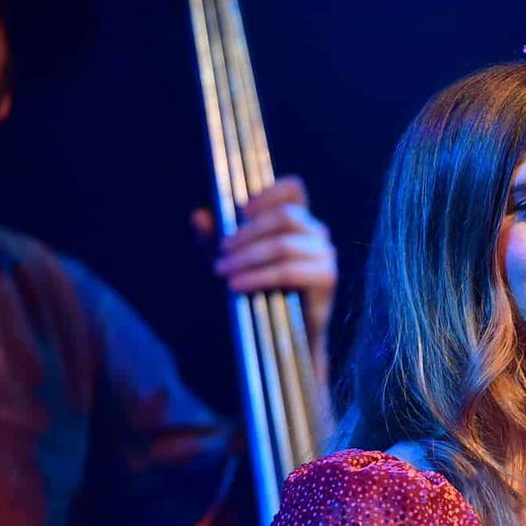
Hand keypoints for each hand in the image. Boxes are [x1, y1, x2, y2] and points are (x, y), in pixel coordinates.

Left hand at [200, 174, 337, 351]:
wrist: (282, 336)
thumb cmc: (258, 292)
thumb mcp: (233, 261)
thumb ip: (217, 240)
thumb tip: (198, 216)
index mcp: (298, 221)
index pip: (293, 189)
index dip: (268, 193)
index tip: (240, 211)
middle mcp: (316, 232)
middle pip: (285, 216)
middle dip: (247, 233)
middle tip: (221, 251)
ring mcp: (325, 254)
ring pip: (283, 245)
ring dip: (248, 257)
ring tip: (222, 271)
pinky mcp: (326, 278)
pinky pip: (289, 271)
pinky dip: (259, 277)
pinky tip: (237, 285)